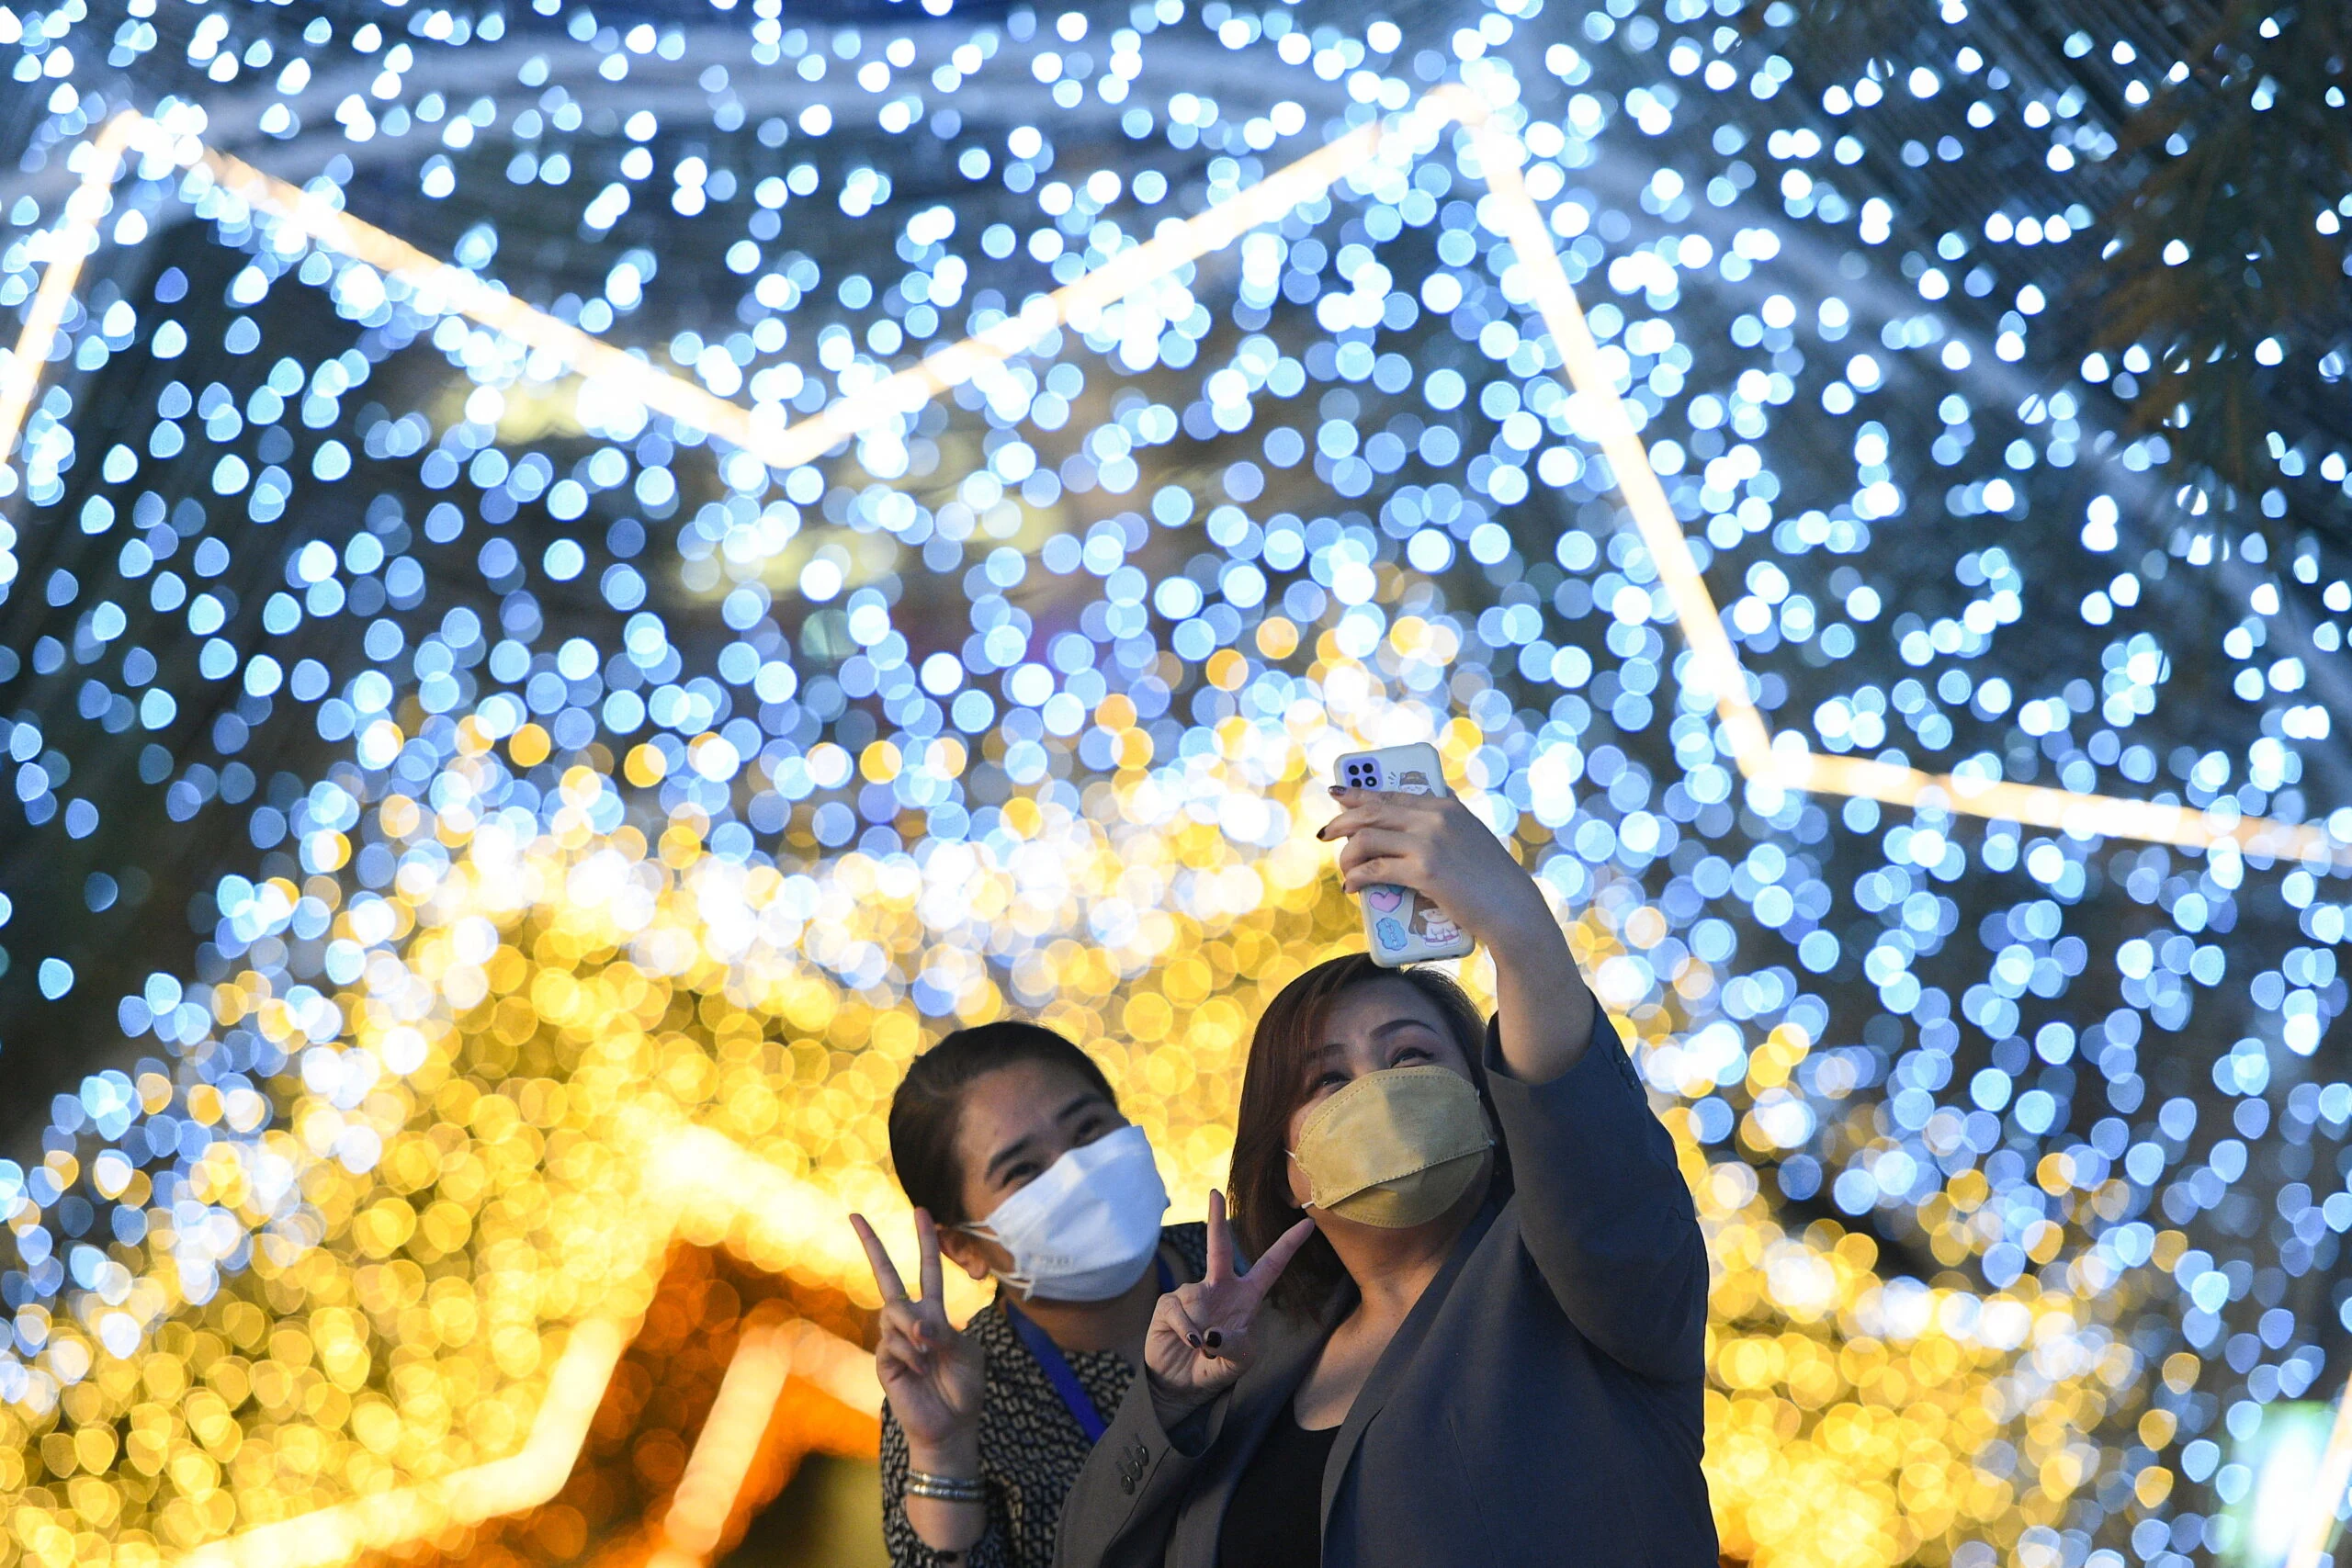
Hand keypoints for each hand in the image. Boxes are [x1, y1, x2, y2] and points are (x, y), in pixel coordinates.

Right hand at [852, 1209, 985, 1465]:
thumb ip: (942, 1332)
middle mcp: (910, 1321)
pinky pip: (892, 1342)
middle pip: (886, 1277)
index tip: (920, 1211)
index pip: (928, 1270)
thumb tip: (914, 1324)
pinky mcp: (883, 1360)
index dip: (925, 1241)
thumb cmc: (963, 1389)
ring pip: (895, 1312)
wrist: (950, 1426)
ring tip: (930, 1360)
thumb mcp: (964, 1353)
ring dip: (916, 1333)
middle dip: (871, 1245)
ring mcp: (894, 1339)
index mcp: (935, 1314)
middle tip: (854, 1215)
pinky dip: (912, 1355)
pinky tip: (920, 1372)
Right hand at [1144, 1191, 1313, 1420]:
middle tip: (1215, 1193)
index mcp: (1246, 1297)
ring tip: (1203, 1351)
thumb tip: (1211, 1333)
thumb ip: (1236, 1346)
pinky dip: (1186, 1331)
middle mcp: (1219, 1288)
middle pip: (1219, 1249)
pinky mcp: (1169, 1307)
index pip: (1270, 1266)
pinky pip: (1179, 1312)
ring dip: (1202, 1331)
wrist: (1185, 1385)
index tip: (1308, 1223)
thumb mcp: (1241, 1360)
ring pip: (1196, 1298)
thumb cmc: (1218, 1366)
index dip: (1288, 1245)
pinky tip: (1190, 1344)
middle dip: (1215, 1220)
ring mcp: (1192, 1295)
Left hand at [1318, 785, 1553, 951]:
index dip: (1358, 794)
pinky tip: (1351, 887)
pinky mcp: (1424, 872)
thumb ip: (1446, 820)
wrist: (1511, 908)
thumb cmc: (1489, 879)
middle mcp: (1435, 818)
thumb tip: (1420, 807)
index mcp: (1444, 806)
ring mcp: (1429, 843)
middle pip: (1371, 812)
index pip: (1390, 794)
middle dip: (1341, 822)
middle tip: (1325, 834)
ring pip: (1366, 839)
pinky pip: (1374, 870)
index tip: (1336, 795)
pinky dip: (1356, 878)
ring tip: (1345, 871)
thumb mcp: (1470, 836)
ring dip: (1347, 856)